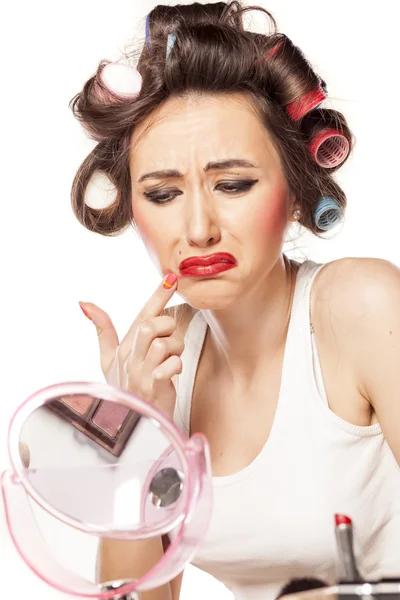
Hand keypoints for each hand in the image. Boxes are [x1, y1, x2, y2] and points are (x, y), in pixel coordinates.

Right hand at [79, 274, 182, 418]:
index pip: (141, 315)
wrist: (134, 421)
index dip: (157, 295)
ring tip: (170, 360)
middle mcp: (129, 358)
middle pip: (151, 326)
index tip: (171, 277)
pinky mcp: (153, 388)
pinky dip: (176, 366)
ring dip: (175, 349)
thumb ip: (102, 330)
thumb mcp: (109, 359)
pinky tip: (170, 374)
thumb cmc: (126, 388)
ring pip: (164, 344)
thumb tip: (84, 303)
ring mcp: (140, 373)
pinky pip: (170, 365)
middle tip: (170, 339)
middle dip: (168, 327)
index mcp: (121, 348)